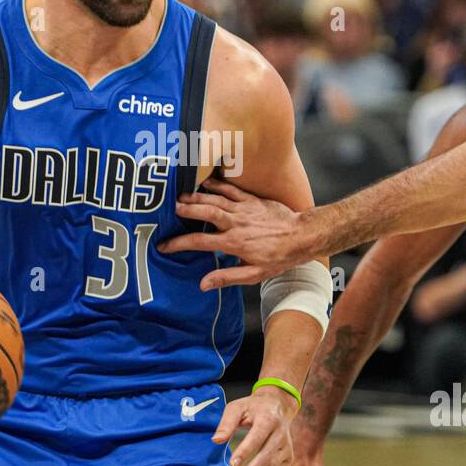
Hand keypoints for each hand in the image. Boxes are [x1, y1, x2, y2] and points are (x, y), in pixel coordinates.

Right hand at [158, 178, 313, 289]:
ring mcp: (244, 209)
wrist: (302, 237)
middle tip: (168, 209)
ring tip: (179, 196)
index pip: (199, 242)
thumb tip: (203, 284)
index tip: (163, 245)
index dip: (178, 243)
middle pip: (204, 212)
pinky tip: (204, 182)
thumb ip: (227, 277)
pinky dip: (216, 184)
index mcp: (234, 243)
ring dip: (195, 196)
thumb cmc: (279, 258)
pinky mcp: (252, 200)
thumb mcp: (254, 274)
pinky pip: (230, 189)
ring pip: (214, 198)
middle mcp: (236, 223)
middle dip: (184, 209)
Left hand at [213, 387, 297, 465]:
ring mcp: (287, 448)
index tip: (232, 464)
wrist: (277, 407)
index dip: (246, 451)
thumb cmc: (252, 408)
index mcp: (269, 419)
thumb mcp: (236, 408)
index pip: (258, 437)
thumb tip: (216, 441)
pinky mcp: (288, 459)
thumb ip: (226, 423)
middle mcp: (281, 434)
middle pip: (266, 457)